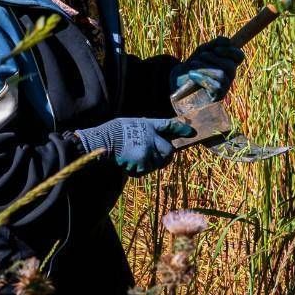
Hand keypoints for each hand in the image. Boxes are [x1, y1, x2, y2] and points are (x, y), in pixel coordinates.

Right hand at [72, 116, 192, 174]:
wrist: (103, 141)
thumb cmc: (116, 131)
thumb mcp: (134, 124)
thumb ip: (149, 129)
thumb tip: (161, 135)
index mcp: (149, 125)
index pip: (169, 125)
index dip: (181, 129)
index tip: (191, 132)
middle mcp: (151, 138)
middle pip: (169, 151)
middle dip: (165, 155)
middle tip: (154, 155)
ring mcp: (147, 151)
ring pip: (158, 163)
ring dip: (151, 164)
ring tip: (137, 158)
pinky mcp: (142, 163)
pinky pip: (146, 170)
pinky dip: (140, 170)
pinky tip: (130, 162)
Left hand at [170, 36, 243, 100]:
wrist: (178, 81)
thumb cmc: (193, 65)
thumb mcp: (202, 51)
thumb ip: (215, 45)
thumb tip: (228, 41)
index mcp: (228, 63)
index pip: (239, 57)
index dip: (230, 51)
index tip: (215, 49)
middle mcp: (229, 76)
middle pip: (230, 66)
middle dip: (214, 59)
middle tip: (201, 55)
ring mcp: (224, 87)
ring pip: (222, 76)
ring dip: (206, 67)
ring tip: (193, 64)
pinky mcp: (217, 97)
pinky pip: (215, 87)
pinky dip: (202, 77)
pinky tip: (192, 75)